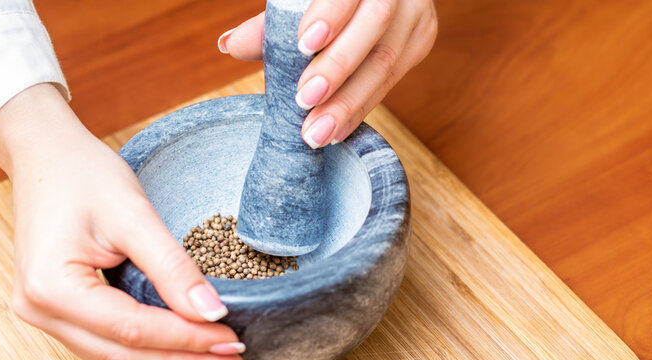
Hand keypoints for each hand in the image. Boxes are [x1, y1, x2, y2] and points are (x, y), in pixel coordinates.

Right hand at [0, 84, 243, 358]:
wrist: (44, 153)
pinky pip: (103, 339)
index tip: (230, 338)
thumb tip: (211, 312)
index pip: (131, 329)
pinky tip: (177, 338)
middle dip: (179, 355)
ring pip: (112, 354)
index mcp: (51, 287)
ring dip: (163, 354)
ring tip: (211, 350)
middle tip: (231, 351)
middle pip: (121, 352)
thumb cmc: (81, 172)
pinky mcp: (55, 308)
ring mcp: (42, 313)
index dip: (186, 337)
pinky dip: (142, 343)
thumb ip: (171, 267)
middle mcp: (38, 310)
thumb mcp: (133, 214)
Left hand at [218, 0, 436, 147]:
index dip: (331, 15)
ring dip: (348, 103)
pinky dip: (361, 109)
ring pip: (386, 61)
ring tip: (316, 133)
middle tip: (304, 100)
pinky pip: (392, 80)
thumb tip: (230, 45)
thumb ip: (269, 23)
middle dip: (338, 67)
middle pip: (374, 24)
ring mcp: (414, 14)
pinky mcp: (420, 40)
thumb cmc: (330, 0)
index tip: (303, 45)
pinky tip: (337, 131)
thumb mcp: (301, 1)